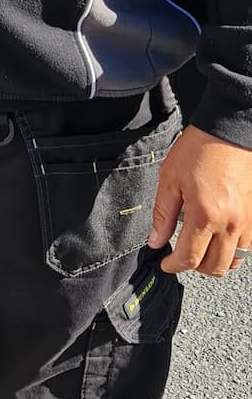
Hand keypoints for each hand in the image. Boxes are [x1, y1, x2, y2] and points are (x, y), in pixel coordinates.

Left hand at [148, 123, 251, 276]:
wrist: (229, 131)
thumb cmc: (200, 149)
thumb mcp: (170, 179)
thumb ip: (162, 215)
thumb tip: (155, 241)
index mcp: (205, 215)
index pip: (190, 258)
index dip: (173, 266)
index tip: (165, 263)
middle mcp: (230, 223)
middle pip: (214, 267)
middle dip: (193, 267)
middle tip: (180, 256)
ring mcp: (246, 221)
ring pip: (234, 262)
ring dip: (215, 262)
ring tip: (199, 249)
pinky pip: (247, 248)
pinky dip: (232, 251)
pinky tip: (218, 239)